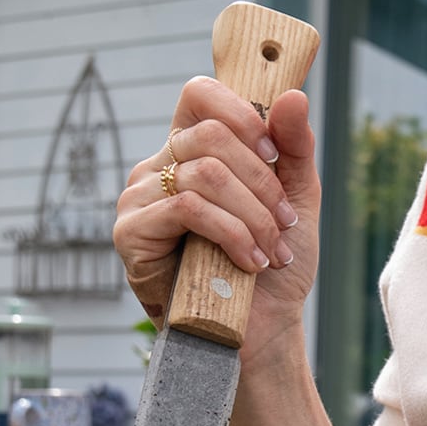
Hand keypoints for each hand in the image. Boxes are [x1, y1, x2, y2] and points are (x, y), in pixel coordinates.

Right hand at [112, 78, 316, 342]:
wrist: (260, 331)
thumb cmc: (272, 266)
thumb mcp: (295, 199)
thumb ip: (295, 147)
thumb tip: (293, 95)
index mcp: (191, 150)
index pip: (199, 95)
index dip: (241, 113)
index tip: (274, 154)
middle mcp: (158, 167)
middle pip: (210, 134)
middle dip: (261, 180)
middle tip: (285, 221)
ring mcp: (139, 198)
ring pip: (203, 173)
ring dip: (253, 215)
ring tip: (271, 250)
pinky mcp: (131, 233)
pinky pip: (187, 209)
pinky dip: (231, 234)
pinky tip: (249, 262)